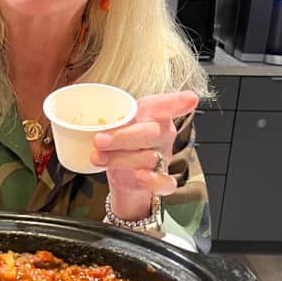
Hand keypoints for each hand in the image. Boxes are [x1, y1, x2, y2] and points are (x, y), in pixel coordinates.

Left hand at [90, 90, 198, 221]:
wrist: (122, 175)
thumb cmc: (121, 143)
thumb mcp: (113, 127)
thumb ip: (108, 122)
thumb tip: (91, 125)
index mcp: (153, 115)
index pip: (164, 106)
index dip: (176, 102)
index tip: (190, 99)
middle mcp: (162, 134)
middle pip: (150, 133)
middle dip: (122, 137)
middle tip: (98, 140)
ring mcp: (165, 156)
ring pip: (149, 158)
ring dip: (120, 159)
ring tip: (97, 158)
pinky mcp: (162, 178)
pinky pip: (165, 182)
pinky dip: (153, 180)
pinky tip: (140, 176)